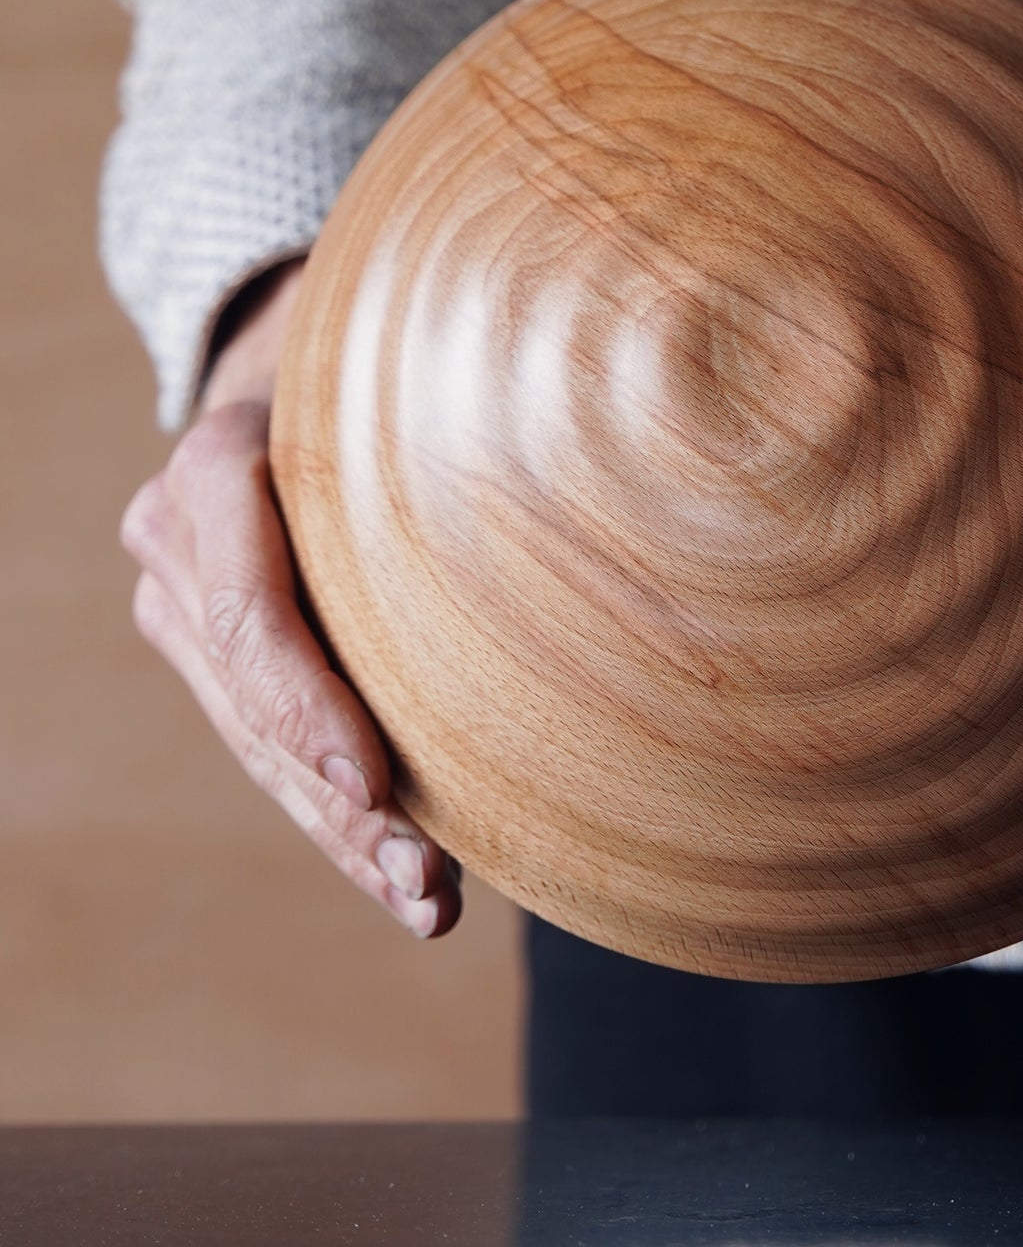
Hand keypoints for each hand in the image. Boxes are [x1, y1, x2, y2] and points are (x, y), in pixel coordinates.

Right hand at [119, 258, 463, 937]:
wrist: (295, 366)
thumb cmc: (382, 361)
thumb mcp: (399, 365)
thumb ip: (450, 414)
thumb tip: (603, 453)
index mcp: (216, 463)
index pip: (251, 608)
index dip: (305, 705)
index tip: (372, 785)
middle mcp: (177, 540)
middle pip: (257, 701)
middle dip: (342, 805)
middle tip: (428, 876)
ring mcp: (184, 602)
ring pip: (264, 746)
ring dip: (349, 836)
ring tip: (431, 902)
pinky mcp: (214, 656)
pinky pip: (273, 748)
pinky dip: (342, 819)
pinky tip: (408, 886)